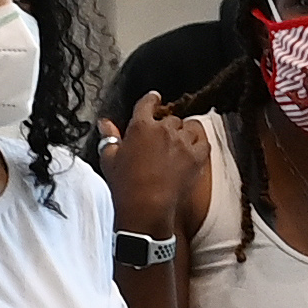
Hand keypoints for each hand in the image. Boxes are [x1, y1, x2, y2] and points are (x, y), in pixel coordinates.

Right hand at [106, 91, 214, 239]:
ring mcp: (182, 143)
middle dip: (166, 125)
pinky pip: (203, 141)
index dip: (152, 100)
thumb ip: (109, 136)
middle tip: (161, 139)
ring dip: (183, 133)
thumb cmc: (126, 186)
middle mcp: (164, 130)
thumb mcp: (110, 159)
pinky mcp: (196, 157)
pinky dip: (198, 142)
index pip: (148, 103)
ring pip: (188, 127)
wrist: (146, 207)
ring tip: (177, 144)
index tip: (154, 99)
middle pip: (170, 117)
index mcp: (141, 126)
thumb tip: (105, 124)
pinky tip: (192, 148)